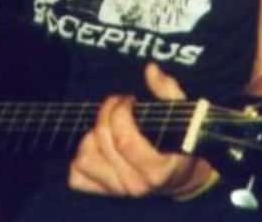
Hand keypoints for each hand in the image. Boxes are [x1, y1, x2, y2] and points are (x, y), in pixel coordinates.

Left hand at [68, 62, 213, 197]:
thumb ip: (168, 90)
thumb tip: (151, 70)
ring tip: (110, 123)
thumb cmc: (180, 141)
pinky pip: (77, 176)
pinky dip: (81, 157)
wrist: (180, 176)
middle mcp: (135, 185)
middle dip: (108, 112)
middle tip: (120, 103)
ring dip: (93, 134)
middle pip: (103, 141)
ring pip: (85, 158)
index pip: (124, 140)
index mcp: (156, 171)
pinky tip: (98, 143)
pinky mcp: (103, 191)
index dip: (121, 113)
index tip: (130, 100)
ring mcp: (117, 190)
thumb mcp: (183, 114)